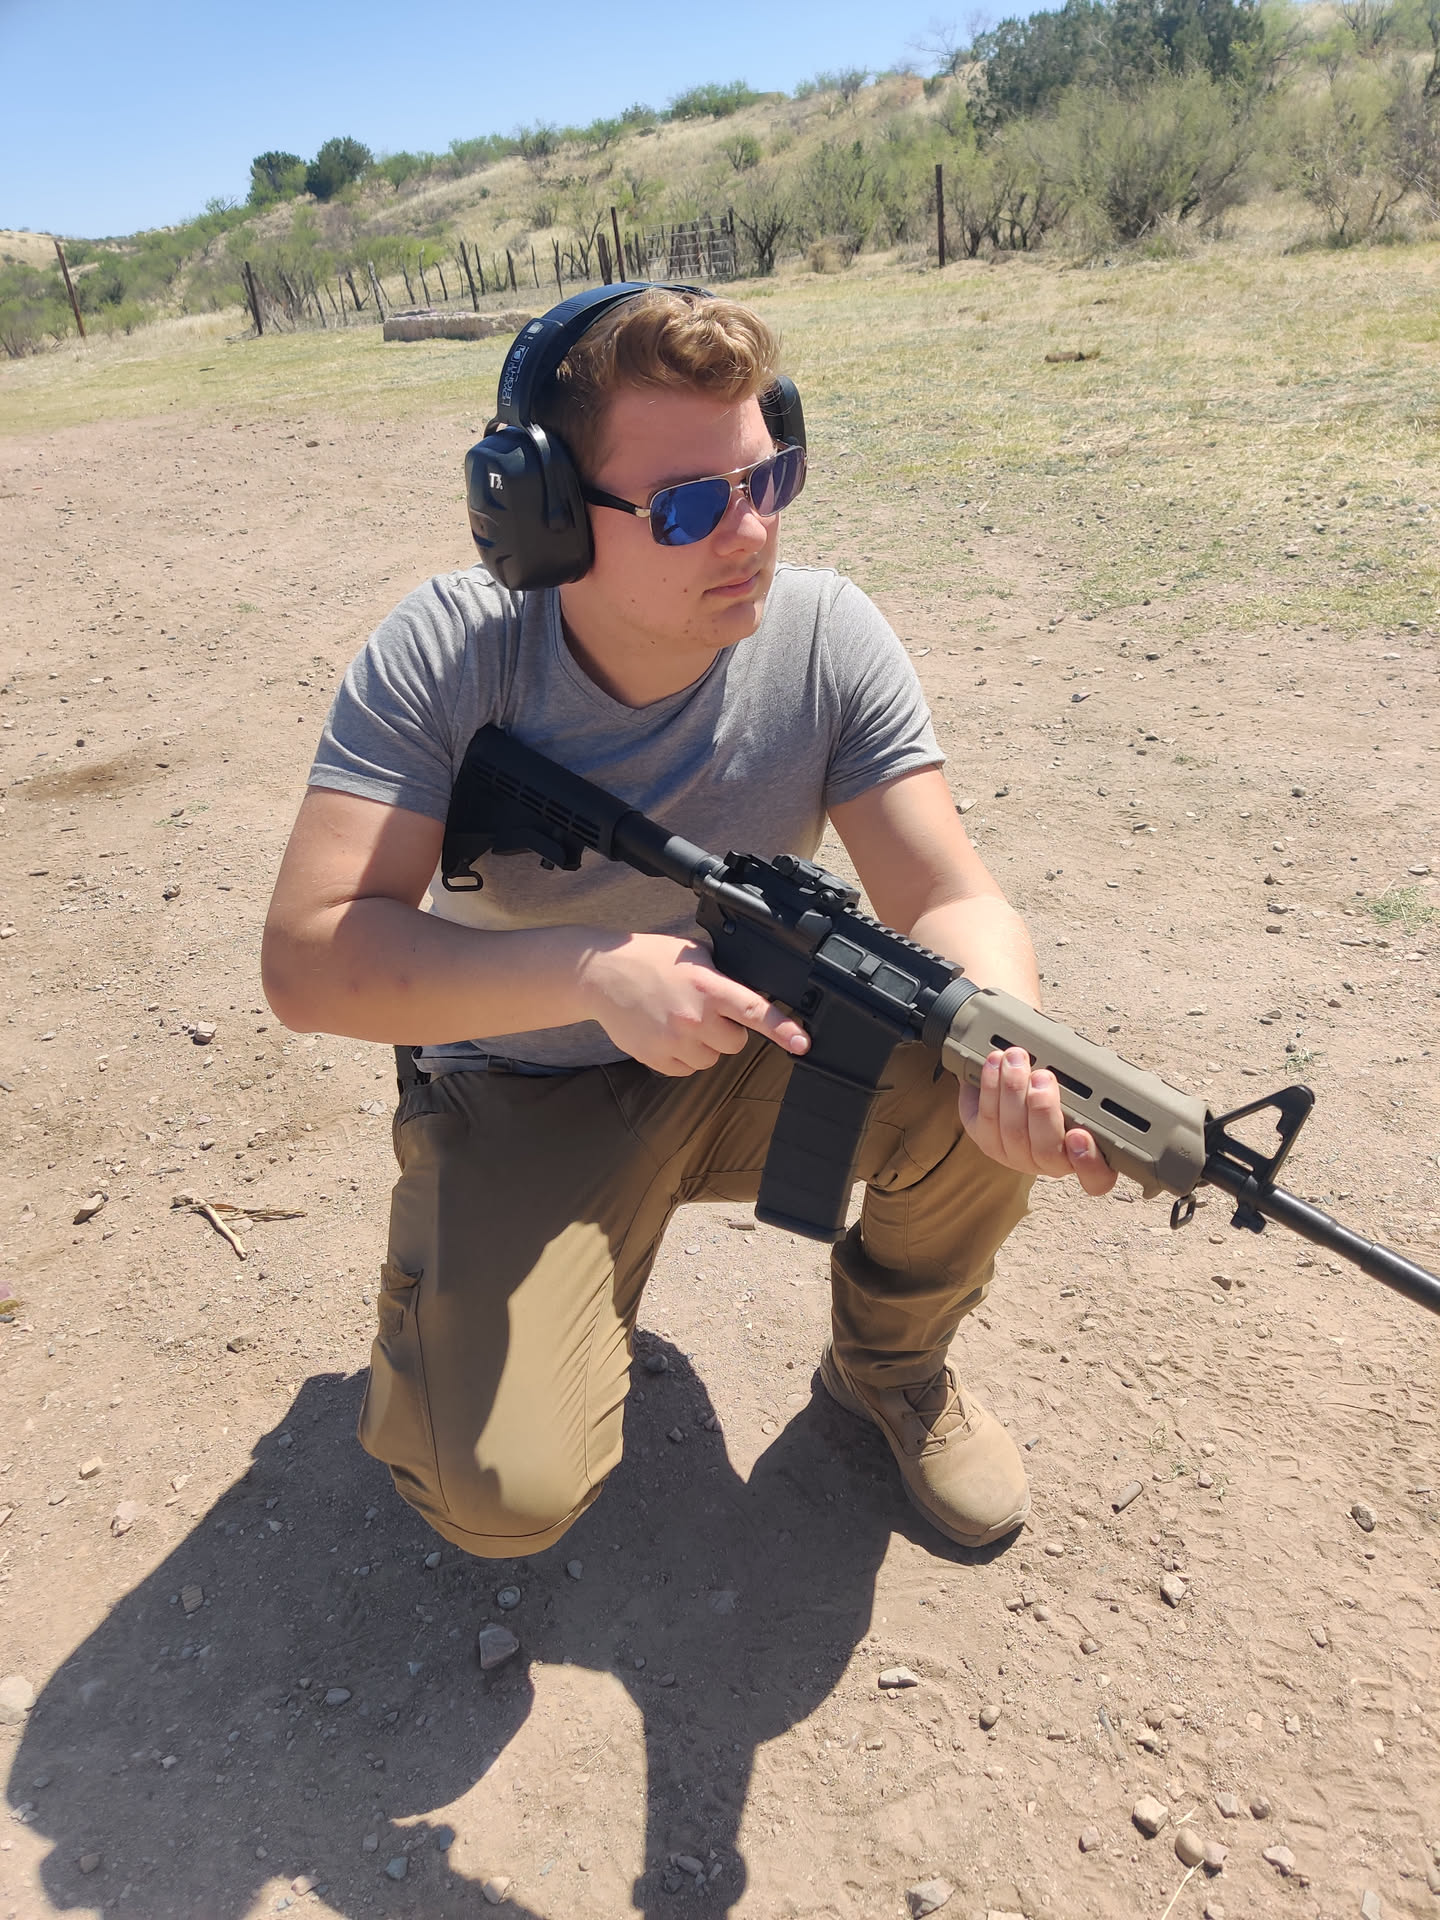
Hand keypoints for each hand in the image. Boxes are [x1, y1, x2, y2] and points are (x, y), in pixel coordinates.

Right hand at [577, 932, 809, 1075]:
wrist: (601, 974)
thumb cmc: (649, 959)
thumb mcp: (694, 953)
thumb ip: (723, 975)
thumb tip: (750, 991)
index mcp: (709, 988)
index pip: (755, 1010)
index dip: (783, 1029)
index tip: (802, 1043)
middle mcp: (694, 1017)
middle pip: (735, 1043)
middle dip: (727, 1031)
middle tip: (706, 1012)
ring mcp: (673, 1041)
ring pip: (711, 1060)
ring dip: (704, 1045)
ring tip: (680, 1020)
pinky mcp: (655, 1057)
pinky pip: (685, 1069)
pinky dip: (682, 1056)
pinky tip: (666, 1033)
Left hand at [958, 1047, 1117, 1195]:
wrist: (1010, 1087)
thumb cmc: (1054, 1090)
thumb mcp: (1078, 1089)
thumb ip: (1085, 1089)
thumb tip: (1086, 1067)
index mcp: (1085, 1156)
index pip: (1098, 1178)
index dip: (1089, 1164)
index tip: (1080, 1135)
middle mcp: (1052, 1163)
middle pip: (1047, 1151)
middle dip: (1042, 1110)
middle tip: (1042, 1078)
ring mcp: (1018, 1157)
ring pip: (1014, 1132)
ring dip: (1013, 1090)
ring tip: (1015, 1060)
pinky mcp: (989, 1143)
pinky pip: (988, 1118)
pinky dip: (990, 1087)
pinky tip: (995, 1064)